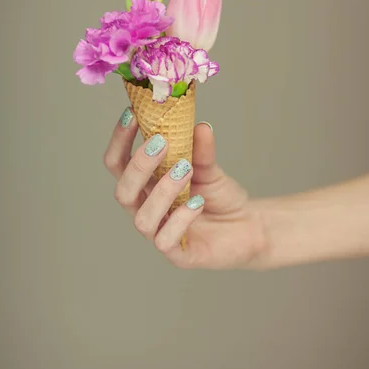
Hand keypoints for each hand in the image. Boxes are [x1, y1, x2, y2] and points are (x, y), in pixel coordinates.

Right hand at [104, 107, 266, 268]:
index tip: (132, 114)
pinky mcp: (177, 254)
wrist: (249, 226)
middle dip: (138, 165)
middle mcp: (146, 208)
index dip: (120, 140)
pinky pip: (165, 241)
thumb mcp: (210, 167)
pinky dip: (180, 219)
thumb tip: (199, 125)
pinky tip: (197, 203)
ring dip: (162, 191)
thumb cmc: (219, 196)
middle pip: (123, 190)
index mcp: (146, 184)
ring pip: (142, 217)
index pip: (119, 163)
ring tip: (186, 169)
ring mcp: (159, 232)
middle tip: (161, 143)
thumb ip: (200, 150)